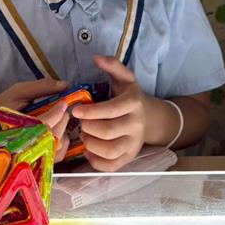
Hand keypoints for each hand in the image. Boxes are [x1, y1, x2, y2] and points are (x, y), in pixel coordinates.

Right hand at [0, 79, 70, 161]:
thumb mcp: (17, 93)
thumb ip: (41, 88)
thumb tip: (64, 85)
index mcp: (19, 129)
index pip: (46, 124)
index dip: (58, 112)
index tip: (62, 102)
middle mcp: (27, 148)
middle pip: (55, 135)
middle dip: (62, 119)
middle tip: (60, 109)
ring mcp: (34, 158)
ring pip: (59, 145)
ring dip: (62, 130)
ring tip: (55, 121)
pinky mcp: (39, 163)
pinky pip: (59, 155)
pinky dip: (61, 143)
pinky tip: (54, 134)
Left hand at [72, 56, 146, 171]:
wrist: (149, 117)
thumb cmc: (129, 96)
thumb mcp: (124, 78)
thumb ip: (112, 65)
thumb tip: (96, 58)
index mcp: (133, 103)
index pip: (111, 110)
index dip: (90, 112)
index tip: (75, 110)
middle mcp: (136, 125)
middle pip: (107, 131)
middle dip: (87, 128)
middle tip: (79, 124)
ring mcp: (134, 143)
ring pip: (110, 150)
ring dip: (90, 144)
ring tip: (84, 136)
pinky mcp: (130, 157)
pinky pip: (112, 165)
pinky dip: (96, 161)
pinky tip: (88, 151)